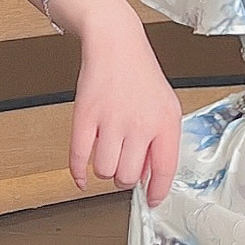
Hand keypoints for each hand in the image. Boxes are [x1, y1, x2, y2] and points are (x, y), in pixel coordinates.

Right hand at [69, 2, 182, 207]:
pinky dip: (78, 174)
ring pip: (104, 171)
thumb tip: (149, 176)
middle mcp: (139, 124)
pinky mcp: (84, 117)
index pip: (164, 170)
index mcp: (165, 123)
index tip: (153, 200)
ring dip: (103, 170)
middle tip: (124, 166)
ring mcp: (110, 121)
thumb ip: (162, 142)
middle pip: (128, 177)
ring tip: (107, 155)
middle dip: (124, 178)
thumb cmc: (141, 76)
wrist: (116, 44)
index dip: (157, 192)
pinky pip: (78, 158)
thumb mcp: (166, 108)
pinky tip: (82, 176)